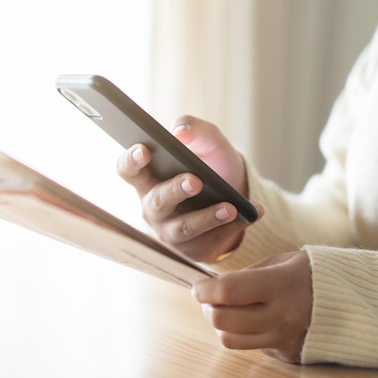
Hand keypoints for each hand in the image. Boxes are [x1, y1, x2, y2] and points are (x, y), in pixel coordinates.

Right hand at [116, 115, 260, 261]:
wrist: (237, 195)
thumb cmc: (212, 165)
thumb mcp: (208, 141)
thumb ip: (194, 128)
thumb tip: (179, 131)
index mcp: (149, 178)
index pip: (128, 170)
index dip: (131, 161)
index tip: (145, 150)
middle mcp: (154, 207)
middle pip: (158, 201)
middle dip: (176, 190)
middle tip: (196, 181)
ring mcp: (171, 231)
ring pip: (184, 227)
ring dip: (208, 217)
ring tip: (230, 207)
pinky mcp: (193, 249)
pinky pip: (210, 242)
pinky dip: (233, 227)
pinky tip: (250, 215)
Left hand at [192, 251, 312, 362]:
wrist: (355, 300)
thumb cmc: (312, 273)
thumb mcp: (280, 261)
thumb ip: (246, 274)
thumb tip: (213, 285)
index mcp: (280, 284)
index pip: (227, 291)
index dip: (204, 289)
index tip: (198, 286)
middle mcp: (282, 316)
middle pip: (223, 320)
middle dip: (208, 307)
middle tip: (209, 297)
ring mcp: (285, 339)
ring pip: (230, 340)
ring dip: (222, 324)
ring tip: (228, 309)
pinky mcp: (288, 354)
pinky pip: (251, 347)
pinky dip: (244, 334)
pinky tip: (254, 319)